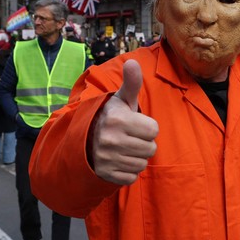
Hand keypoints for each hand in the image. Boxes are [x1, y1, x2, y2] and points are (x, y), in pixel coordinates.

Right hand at [91, 60, 158, 184]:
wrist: (84, 138)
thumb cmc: (111, 116)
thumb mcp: (120, 99)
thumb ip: (131, 82)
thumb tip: (133, 62)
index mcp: (118, 119)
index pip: (154, 130)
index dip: (147, 127)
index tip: (135, 124)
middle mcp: (111, 139)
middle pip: (151, 148)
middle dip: (144, 143)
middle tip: (130, 137)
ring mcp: (107, 158)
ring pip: (142, 164)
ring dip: (137, 157)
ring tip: (125, 148)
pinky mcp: (106, 174)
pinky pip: (132, 177)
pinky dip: (128, 170)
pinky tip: (119, 160)